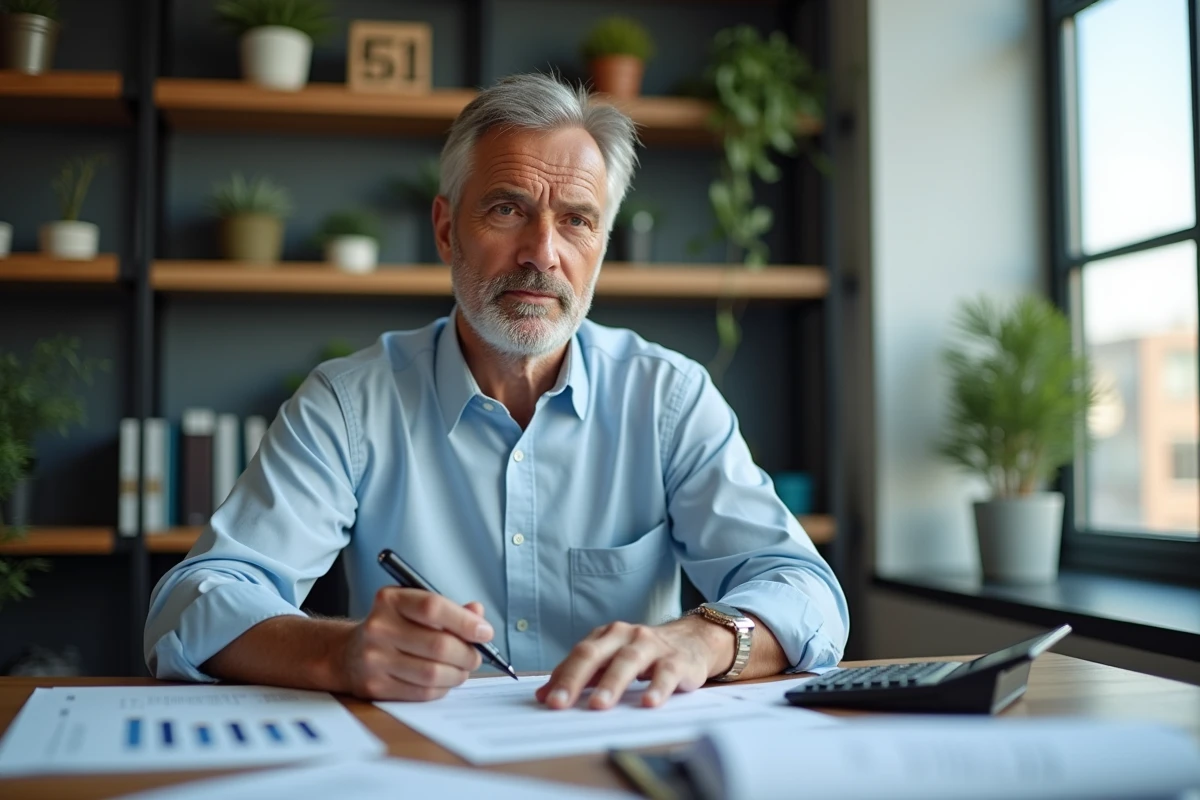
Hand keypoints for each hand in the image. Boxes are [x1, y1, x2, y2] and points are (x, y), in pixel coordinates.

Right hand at [340, 587, 492, 700]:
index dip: (465, 621)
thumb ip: (449, 610)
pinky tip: (443, 680)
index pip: (433, 607)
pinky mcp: (375, 686)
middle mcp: (378, 627)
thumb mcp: (415, 608)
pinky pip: (422, 692)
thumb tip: (478, 615)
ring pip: (433, 673)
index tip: (485, 632)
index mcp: (390, 600)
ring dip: (458, 674)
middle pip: (438, 645)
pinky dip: (442, 688)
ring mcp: (374, 659)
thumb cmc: (393, 627)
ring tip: (462, 669)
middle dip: (467, 654)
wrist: (348, 654)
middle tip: (476, 656)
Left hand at [535, 617, 732, 709]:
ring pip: (628, 661)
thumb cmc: (645, 653)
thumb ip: (581, 674)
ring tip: (598, 705)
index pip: (579, 654)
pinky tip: (648, 703)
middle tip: (560, 703)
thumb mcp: (612, 658)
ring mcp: (652, 646)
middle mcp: (626, 636)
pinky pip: (666, 673)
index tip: (547, 700)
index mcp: (607, 635)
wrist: (693, 640)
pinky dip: (657, 688)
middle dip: (576, 679)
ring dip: (612, 683)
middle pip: (596, 654)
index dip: (561, 676)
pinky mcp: (677, 660)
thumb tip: (544, 695)